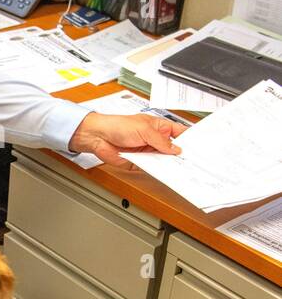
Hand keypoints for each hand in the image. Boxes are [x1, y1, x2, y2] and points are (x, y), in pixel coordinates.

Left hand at [68, 112, 185, 169]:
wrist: (98, 137)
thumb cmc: (117, 125)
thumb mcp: (144, 129)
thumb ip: (161, 141)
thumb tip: (176, 149)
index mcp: (159, 127)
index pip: (179, 133)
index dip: (188, 139)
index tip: (198, 147)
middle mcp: (154, 139)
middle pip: (173, 149)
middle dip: (181, 155)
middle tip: (193, 162)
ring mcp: (148, 151)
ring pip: (164, 160)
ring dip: (170, 164)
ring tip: (182, 169)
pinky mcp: (140, 162)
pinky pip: (152, 168)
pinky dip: (158, 171)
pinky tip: (165, 173)